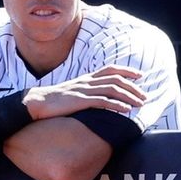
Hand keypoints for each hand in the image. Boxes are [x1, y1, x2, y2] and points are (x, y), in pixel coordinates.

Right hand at [22, 65, 146, 119]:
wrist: (36, 103)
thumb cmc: (53, 101)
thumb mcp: (72, 92)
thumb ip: (85, 92)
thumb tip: (98, 98)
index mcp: (86, 78)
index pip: (110, 69)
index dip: (126, 71)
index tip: (139, 76)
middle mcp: (87, 81)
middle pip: (116, 79)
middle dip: (133, 87)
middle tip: (144, 95)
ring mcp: (84, 90)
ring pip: (112, 90)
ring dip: (129, 96)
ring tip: (140, 104)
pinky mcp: (80, 101)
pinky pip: (102, 101)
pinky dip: (117, 105)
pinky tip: (126, 110)